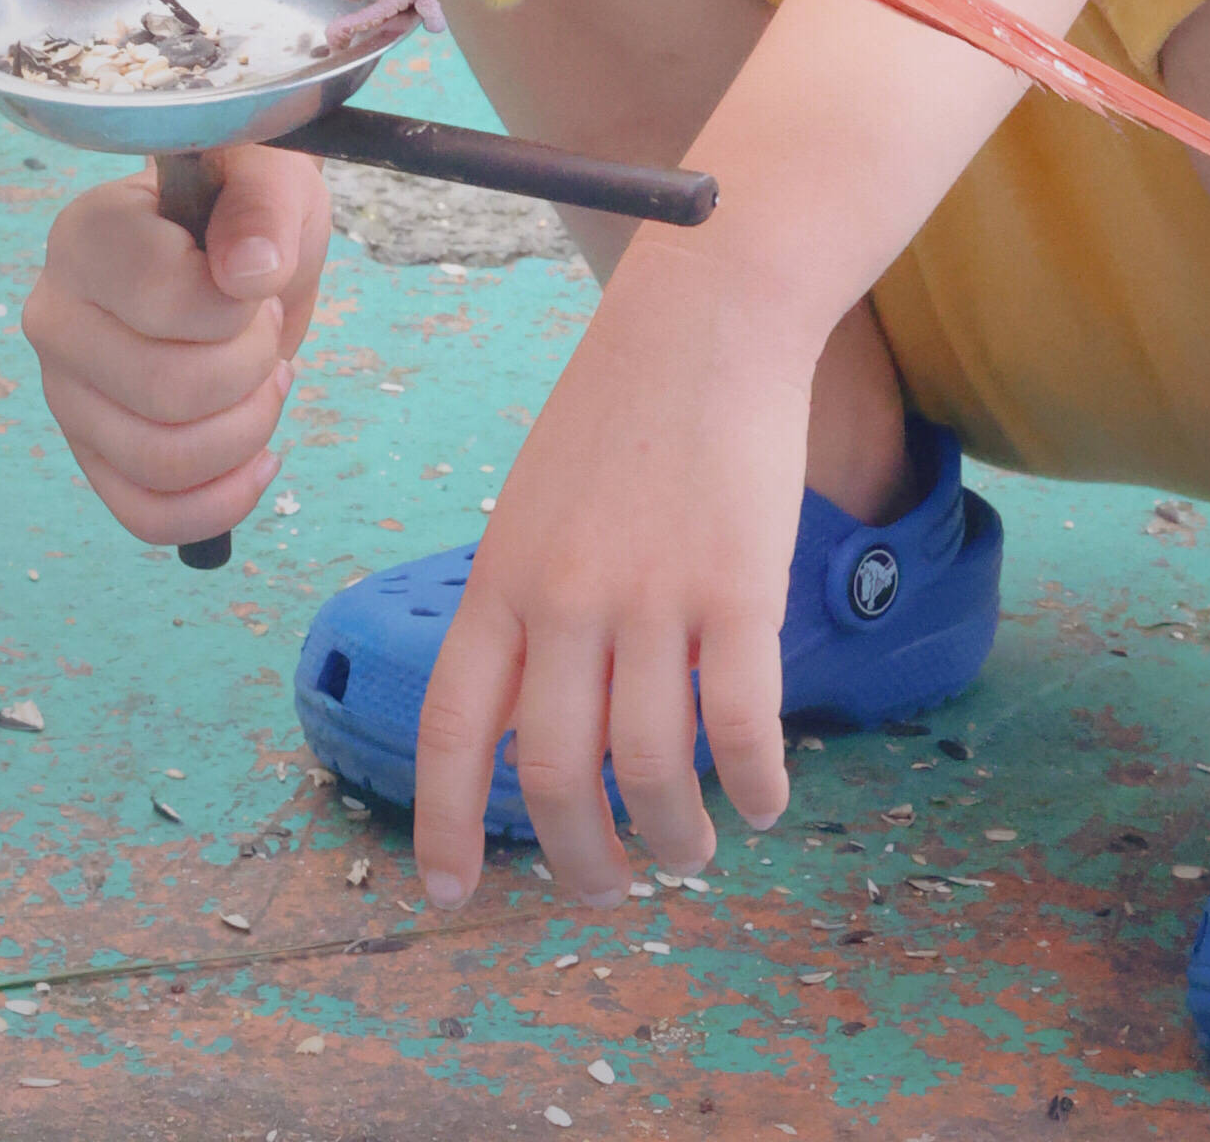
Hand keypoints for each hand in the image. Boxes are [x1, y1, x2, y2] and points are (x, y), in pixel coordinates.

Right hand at [21, 142, 329, 550]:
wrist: (236, 244)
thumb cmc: (243, 198)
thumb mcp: (271, 172)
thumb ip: (263, 205)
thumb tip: (249, 274)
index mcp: (86, 237)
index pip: (163, 299)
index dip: (238, 306)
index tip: (258, 275)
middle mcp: (55, 318)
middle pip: (165, 391)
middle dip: (251, 369)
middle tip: (265, 327)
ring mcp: (64, 394)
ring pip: (160, 461)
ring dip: (247, 431)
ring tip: (265, 378)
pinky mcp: (90, 454)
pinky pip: (146, 514)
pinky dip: (219, 502)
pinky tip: (259, 458)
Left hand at [412, 241, 813, 909]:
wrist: (707, 313)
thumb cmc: (622, 406)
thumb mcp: (538, 503)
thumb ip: (528, 605)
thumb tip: (534, 724)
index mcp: (502, 577)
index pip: (454, 732)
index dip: (447, 827)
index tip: (453, 896)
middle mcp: (565, 598)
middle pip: (557, 779)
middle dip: (580, 861)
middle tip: (609, 889)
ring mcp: (654, 595)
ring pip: (652, 771)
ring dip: (673, 838)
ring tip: (690, 854)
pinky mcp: (740, 588)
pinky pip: (742, 727)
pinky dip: (752, 786)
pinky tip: (762, 802)